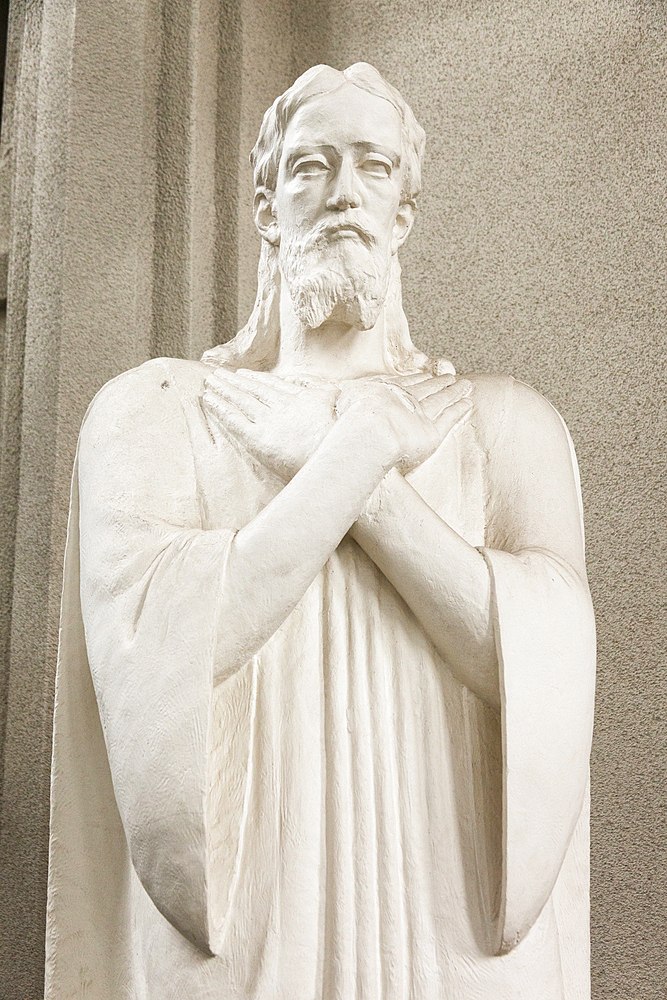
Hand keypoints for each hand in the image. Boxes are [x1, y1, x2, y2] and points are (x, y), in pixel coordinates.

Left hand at [202, 368, 339, 480]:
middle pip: (253, 390)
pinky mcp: (259, 439)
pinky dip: (220, 409)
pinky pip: (234, 421)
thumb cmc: (341, 439)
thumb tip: (332, 386)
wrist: (336, 458)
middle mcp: (283, 407)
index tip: (243, 373)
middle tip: (218, 374)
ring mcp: (270, 422)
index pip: (273, 386)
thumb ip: (330, 394)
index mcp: (302, 399)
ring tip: (209, 381)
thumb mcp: (340, 408)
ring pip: (241, 401)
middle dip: (235, 381)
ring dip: (224, 390)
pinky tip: (209, 399)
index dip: (257, 379)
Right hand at [336, 373, 472, 472]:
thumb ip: (341, 395)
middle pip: (426, 388)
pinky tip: (468, 403)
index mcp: (384, 391)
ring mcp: (420, 414)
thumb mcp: (342, 400)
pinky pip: (449, 417)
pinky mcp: (432, 432)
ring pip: (441, 399)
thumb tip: (329, 391)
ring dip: (454, 391)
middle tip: (450, 377)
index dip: (416, 380)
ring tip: (465, 385)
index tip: (424, 376)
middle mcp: (404, 399)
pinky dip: (459, 409)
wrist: (369, 432)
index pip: (404, 384)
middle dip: (438, 382)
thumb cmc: (351, 420)